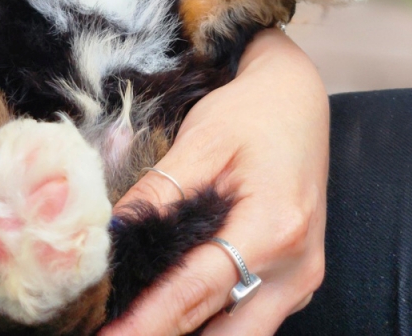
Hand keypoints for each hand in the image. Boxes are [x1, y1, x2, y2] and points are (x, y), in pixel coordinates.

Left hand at [101, 28, 327, 335]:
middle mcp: (296, 268)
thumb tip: (110, 236)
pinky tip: (171, 304)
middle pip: (224, 335)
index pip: (196, 292)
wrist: (296, 100)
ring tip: (137, 319)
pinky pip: (251, 321)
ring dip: (189, 331)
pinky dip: (211, 320)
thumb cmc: (250, 112)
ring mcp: (301, 281)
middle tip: (115, 331)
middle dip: (166, 334)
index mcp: (272, 228)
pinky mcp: (296, 283)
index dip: (146, 322)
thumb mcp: (200, 141)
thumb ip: (158, 193)